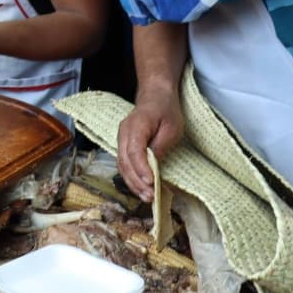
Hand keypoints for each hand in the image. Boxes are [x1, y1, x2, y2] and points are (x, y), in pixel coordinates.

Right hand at [117, 83, 183, 201]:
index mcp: (135, 126)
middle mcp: (123, 133)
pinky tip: (141, 188)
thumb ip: (161, 146)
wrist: (155, 96)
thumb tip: (153, 165)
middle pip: (124, 161)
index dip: (141, 169)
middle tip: (150, 197)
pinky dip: (131, 177)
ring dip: (132, 183)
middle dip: (136, 182)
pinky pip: (124, 163)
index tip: (151, 182)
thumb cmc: (165, 110)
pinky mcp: (124, 145)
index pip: (134, 151)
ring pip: (122, 165)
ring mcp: (121, 139)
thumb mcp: (171, 128)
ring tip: (146, 197)